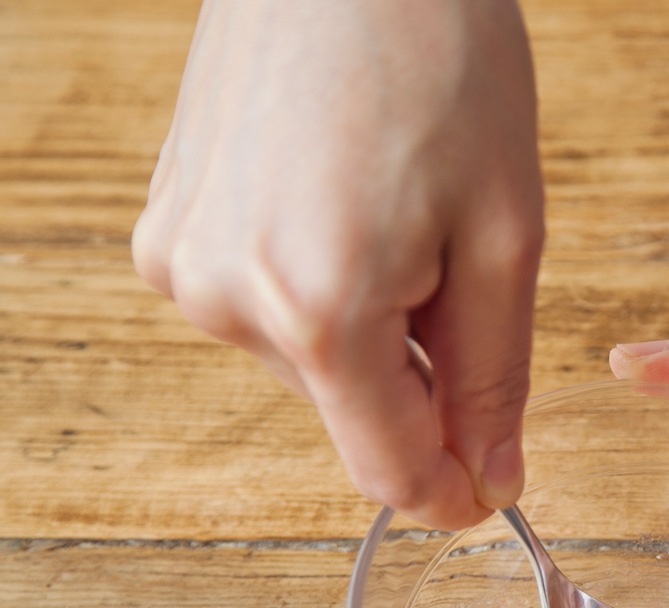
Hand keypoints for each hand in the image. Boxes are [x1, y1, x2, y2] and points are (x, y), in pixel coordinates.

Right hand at [133, 0, 542, 528]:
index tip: (492, 484)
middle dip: (420, 374)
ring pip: (310, 363)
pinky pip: (264, 310)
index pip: (386, 471)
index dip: (451, 490)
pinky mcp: (166, 234)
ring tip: (393, 210)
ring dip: (370, 325)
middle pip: (352, 413)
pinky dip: (319, 286)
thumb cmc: (437, 57)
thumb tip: (490, 480)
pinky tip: (341, 201)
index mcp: (318, 309)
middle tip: (452, 260)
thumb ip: (491, 379)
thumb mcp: (502, 235)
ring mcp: (183, 267)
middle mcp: (226, 302)